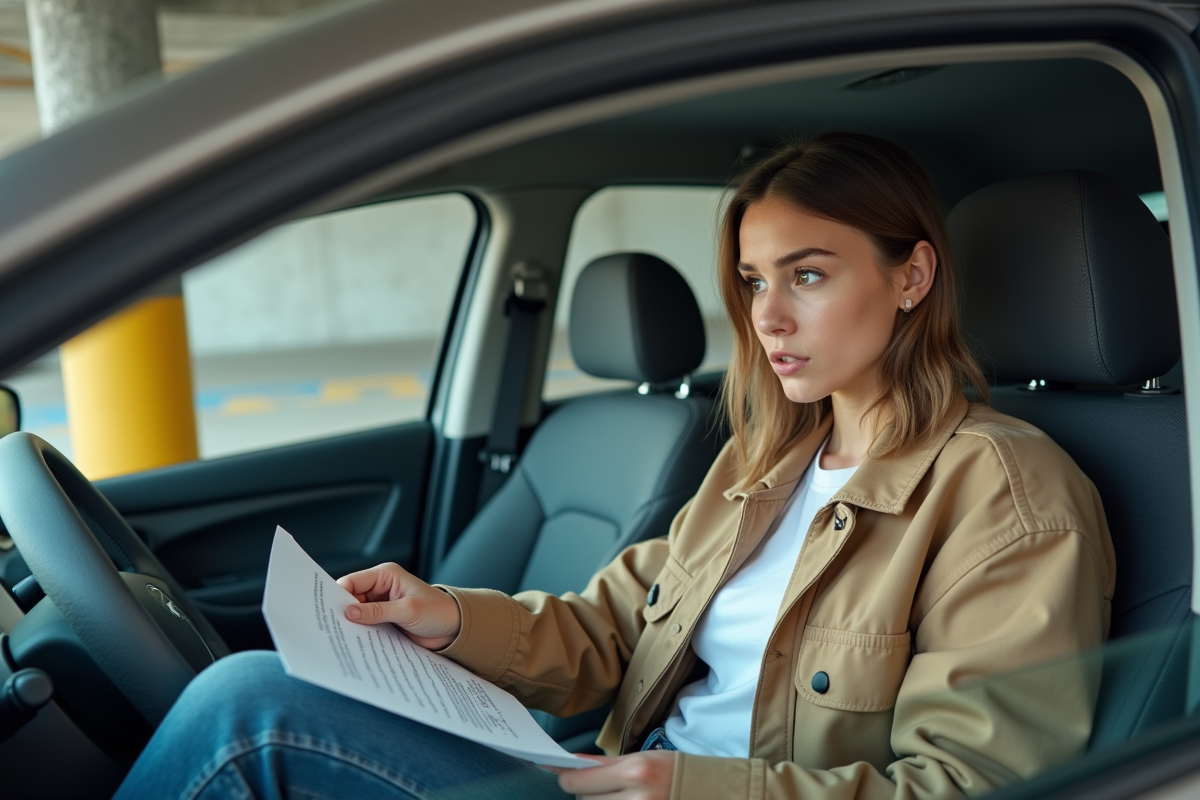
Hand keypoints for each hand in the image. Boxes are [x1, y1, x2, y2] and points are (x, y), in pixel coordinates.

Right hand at [337, 563, 461, 649]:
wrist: (453, 629)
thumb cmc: (437, 612)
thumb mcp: (407, 611)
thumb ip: (377, 612)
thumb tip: (349, 612)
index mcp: (386, 575)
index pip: (353, 581)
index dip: (339, 595)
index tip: (328, 612)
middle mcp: (381, 587)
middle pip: (351, 597)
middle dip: (343, 611)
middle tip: (331, 628)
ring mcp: (381, 604)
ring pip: (356, 612)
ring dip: (351, 624)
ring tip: (341, 638)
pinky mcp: (383, 619)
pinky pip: (365, 624)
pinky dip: (360, 632)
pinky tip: (354, 642)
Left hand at [551, 751, 675, 799]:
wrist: (702, 789)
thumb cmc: (668, 770)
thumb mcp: (637, 758)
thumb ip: (602, 764)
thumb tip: (570, 763)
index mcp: (634, 773)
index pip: (578, 782)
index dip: (566, 778)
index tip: (565, 775)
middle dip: (585, 792)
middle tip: (598, 786)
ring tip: (613, 795)